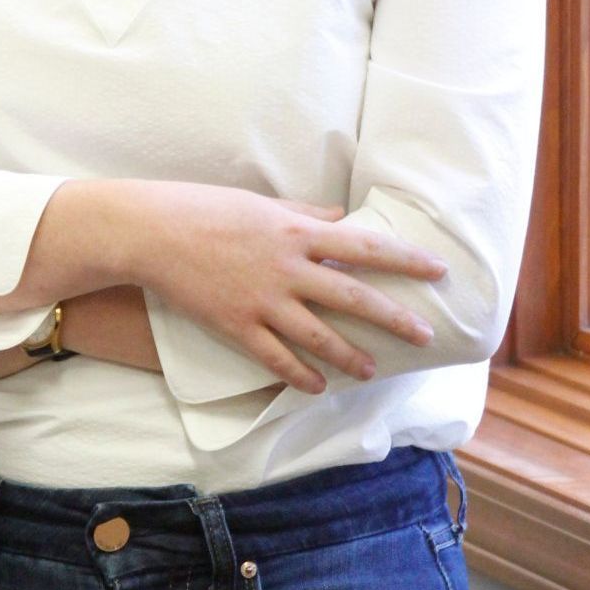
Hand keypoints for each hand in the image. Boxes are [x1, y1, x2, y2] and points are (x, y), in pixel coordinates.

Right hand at [122, 184, 448, 394]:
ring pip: (319, 336)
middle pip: (353, 297)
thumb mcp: (259, 202)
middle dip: (394, 318)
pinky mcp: (236, 325)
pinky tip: (318, 387)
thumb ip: (303, 212)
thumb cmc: (204, 207)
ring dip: (351, 356)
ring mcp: (262, 300)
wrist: (151, 232)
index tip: (438, 269)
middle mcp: (287, 268)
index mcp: (296, 231)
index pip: (364, 247)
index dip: (405, 259)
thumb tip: (339, 217)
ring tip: (372, 370)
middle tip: (425, 335)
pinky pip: (277, 358)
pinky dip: (300, 375)